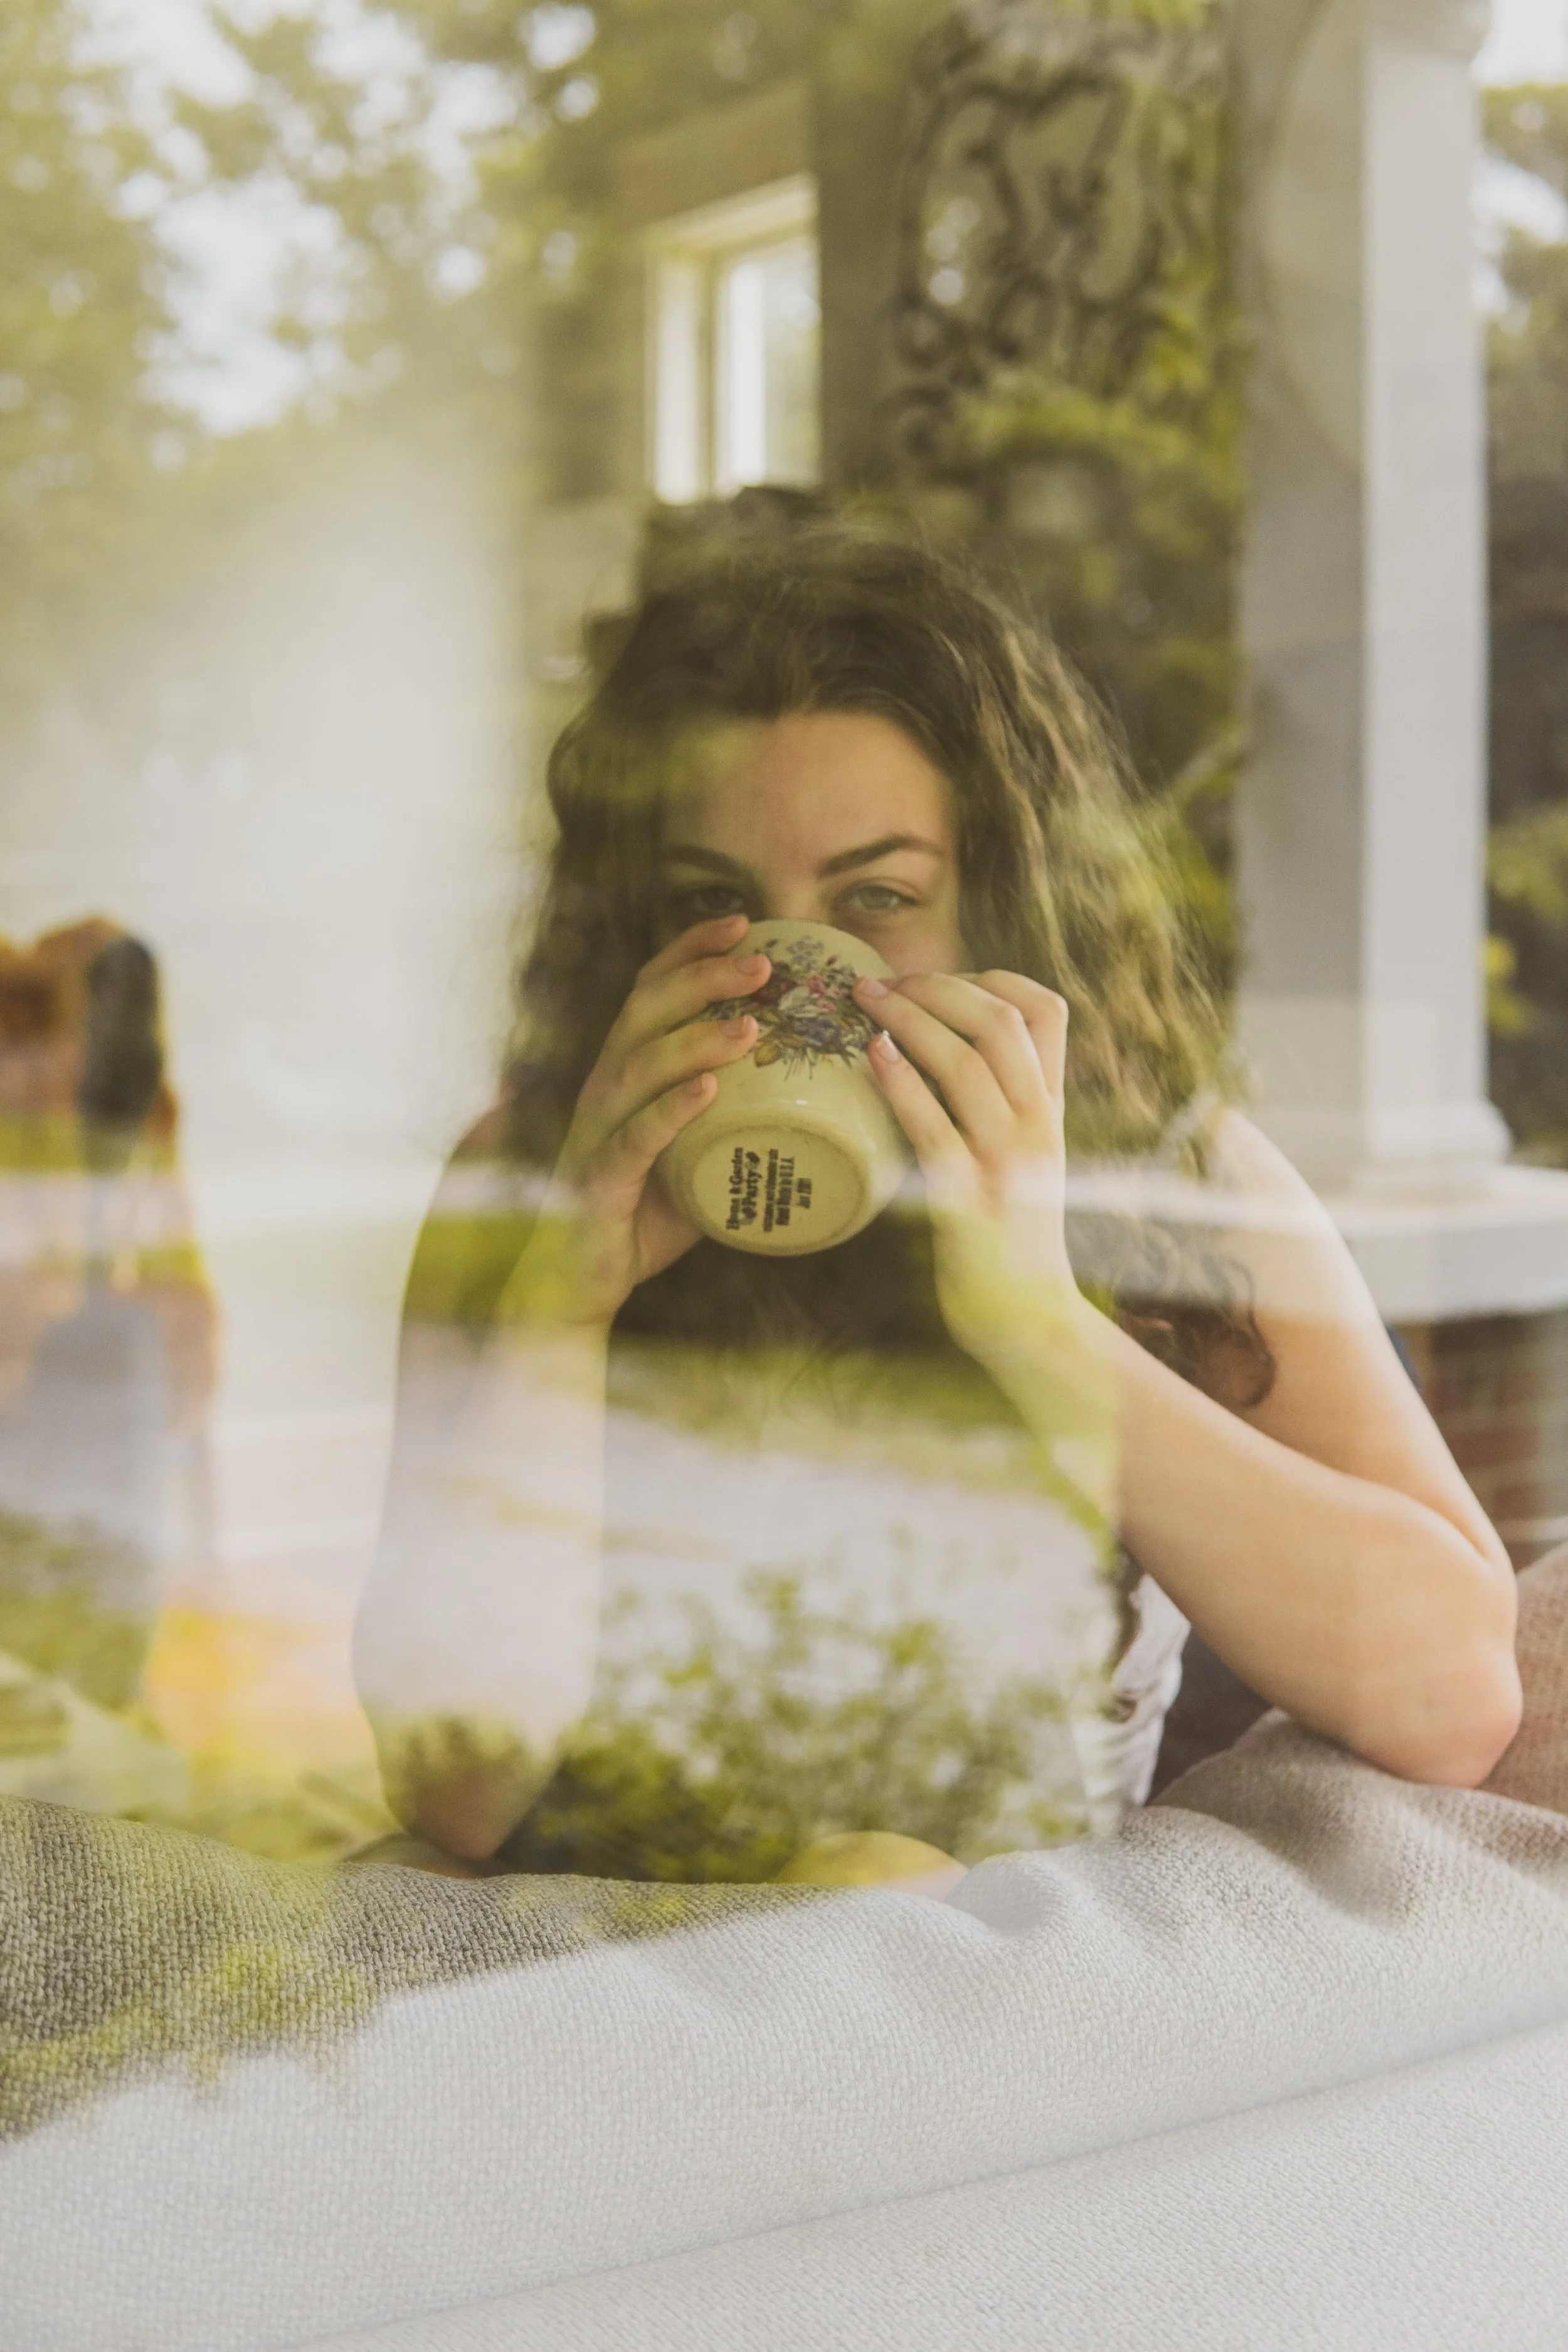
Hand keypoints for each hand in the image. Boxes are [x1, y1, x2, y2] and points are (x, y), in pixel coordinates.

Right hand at [503, 916, 769, 1330]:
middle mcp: (604, 1090)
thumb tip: (820, 1102)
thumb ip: (739, 1124)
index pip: (650, 991)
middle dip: (701, 978)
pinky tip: (708, 1092)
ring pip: (637, 1067)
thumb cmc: (643, 1217)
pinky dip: (671, 1110)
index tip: (741, 923)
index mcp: (624, 1073)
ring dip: (694, 1039)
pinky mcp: (599, 1182)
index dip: (689, 952)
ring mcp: (597, 1134)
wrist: (582, 1283)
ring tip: (749, 1026)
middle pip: (644, 1012)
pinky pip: (634, 1137)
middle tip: (762, 963)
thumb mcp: (699, 1156)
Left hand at [855, 970, 1079, 1370]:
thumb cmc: (1013, 1234)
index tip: (938, 978)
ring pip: (968, 1062)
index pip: (1048, 1010)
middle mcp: (1038, 1125)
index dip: (991, 978)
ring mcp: (1008, 1162)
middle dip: (936, 986)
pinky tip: (870, 1057)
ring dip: (909, 1020)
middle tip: (879, 982)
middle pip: (1001, 1021)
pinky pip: (934, 1126)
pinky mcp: (969, 1201)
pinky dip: (901, 1084)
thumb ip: (1006, 1102)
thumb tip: (947, 1043)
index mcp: (1052, 1108)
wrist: (1031, 1319)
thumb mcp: (1029, 1156)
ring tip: (863, 1003)